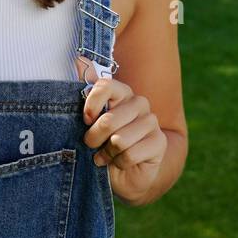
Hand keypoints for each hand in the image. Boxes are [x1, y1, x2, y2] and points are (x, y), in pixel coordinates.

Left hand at [75, 55, 166, 205]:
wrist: (123, 174)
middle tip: (91, 145)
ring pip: (119, 140)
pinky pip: (130, 155)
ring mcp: (151, 122)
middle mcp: (138, 103)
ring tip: (106, 155)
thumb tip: (77, 62)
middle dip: (94, 139)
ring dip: (107, 153)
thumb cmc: (101, 146)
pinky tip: (120, 163)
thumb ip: (84, 104)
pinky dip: (119, 163)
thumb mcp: (88, 125)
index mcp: (120, 93)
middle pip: (109, 120)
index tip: (85, 120)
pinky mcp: (159, 142)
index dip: (91, 104)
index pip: (105, 85)